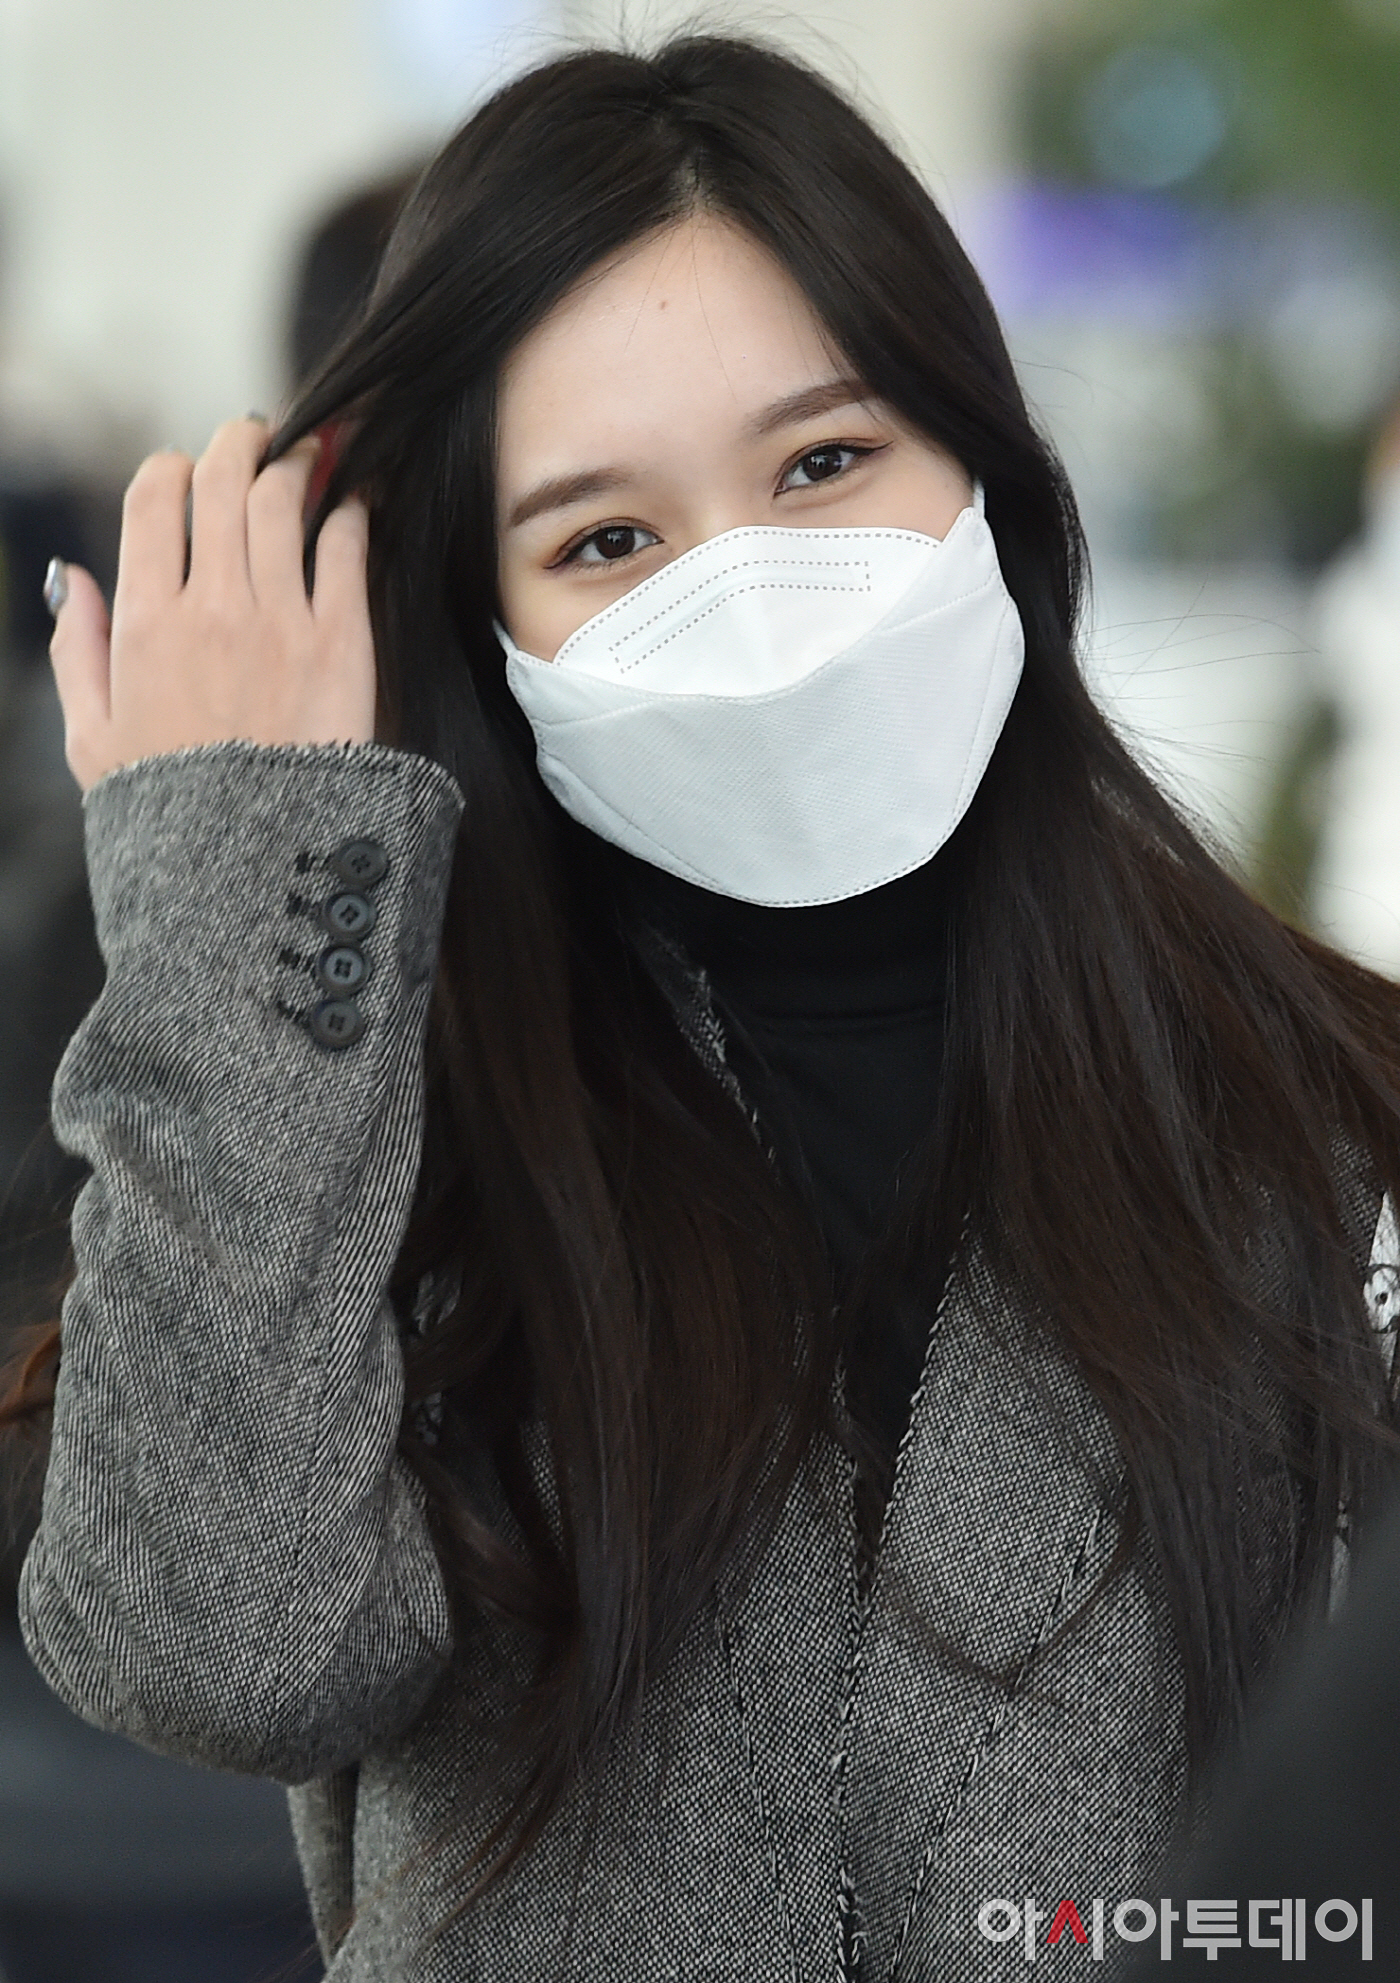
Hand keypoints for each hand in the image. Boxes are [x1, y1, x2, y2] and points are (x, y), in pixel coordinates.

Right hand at [48, 418, 375, 792]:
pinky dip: (351, 513)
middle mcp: (213, 608)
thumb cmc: (172, 817)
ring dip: (296, 464)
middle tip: (256, 435)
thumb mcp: (93, 741)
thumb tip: (71, 579)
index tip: (187, 471)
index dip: (172, 468)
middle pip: (225, 481)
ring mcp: (282, 622)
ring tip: (309, 454)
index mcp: (145, 623)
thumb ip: (79, 650)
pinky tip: (354, 507)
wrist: (257, 871)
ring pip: (286, 501)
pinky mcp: (342, 645)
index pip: (155, 498)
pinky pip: (348, 550)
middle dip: (239, 442)